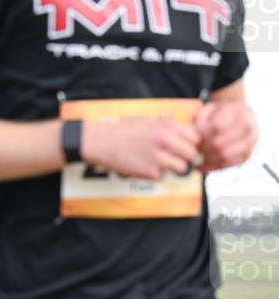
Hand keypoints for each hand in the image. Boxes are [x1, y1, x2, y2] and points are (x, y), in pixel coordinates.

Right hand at [81, 118, 200, 178]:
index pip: (195, 137)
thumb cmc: (124, 132)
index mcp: (166, 127)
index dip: (192, 143)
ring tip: (163, 164)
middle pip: (191, 154)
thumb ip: (170, 128)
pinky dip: (156, 173)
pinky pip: (162, 175)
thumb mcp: (150, 122)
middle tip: (177, 157)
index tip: (187, 146)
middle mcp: (165, 142)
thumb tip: (187, 137)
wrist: (102, 143)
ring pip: (181, 168)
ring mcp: (158, 158)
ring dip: (175, 167)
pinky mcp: (149, 172)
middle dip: (186, 157)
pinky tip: (145, 166)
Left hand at [195, 101, 257, 172]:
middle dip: (202, 149)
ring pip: (224, 155)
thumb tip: (194, 131)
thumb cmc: (219, 115)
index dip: (201, 134)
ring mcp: (249, 141)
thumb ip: (200, 117)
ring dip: (206, 159)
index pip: (216, 126)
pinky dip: (213, 166)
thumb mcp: (208, 110)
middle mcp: (247, 126)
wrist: (239, 119)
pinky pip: (229, 164)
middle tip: (191, 151)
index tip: (192, 138)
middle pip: (219, 143)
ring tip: (195, 158)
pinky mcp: (246, 155)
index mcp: (237, 111)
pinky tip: (202, 165)